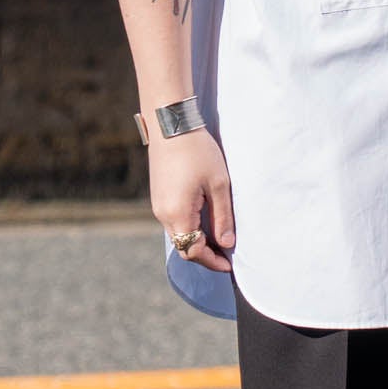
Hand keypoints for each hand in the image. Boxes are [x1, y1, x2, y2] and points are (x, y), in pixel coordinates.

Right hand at [149, 126, 235, 275]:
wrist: (171, 124)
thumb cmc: (197, 151)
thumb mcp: (218, 185)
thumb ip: (222, 217)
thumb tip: (227, 243)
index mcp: (177, 214)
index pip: (194, 251)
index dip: (212, 261)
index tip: (229, 264)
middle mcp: (163, 214)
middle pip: (184, 247)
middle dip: (205, 254)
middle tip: (227, 255)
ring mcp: (158, 205)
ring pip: (178, 234)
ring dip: (198, 241)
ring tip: (220, 237)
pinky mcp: (158, 196)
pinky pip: (174, 221)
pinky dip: (189, 227)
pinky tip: (206, 220)